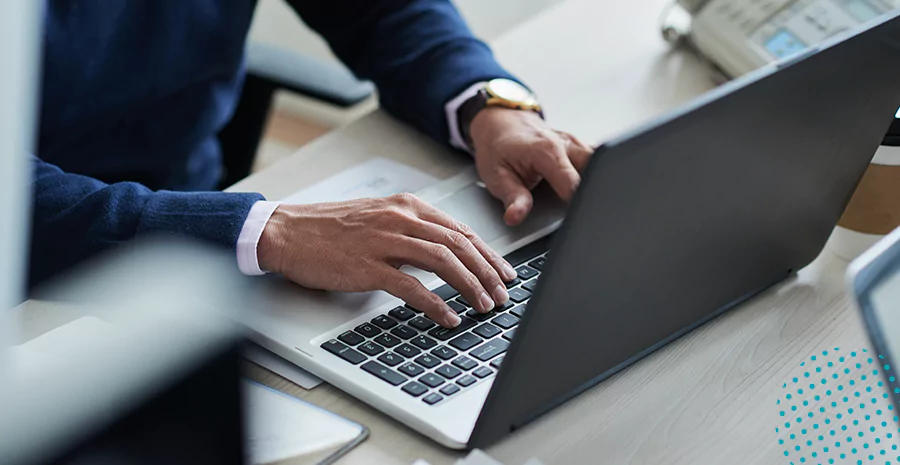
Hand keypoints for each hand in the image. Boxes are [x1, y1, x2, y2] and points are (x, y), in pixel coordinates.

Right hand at [257, 194, 517, 327]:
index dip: (487, 253)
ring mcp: (384, 241)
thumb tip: (444, 251)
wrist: (286, 231)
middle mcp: (400, 218)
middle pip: (458, 244)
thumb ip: (410, 229)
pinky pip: (411, 287)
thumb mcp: (377, 217)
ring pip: (443, 261)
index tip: (503, 271)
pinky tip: (448, 317)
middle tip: (503, 293)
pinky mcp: (367, 266)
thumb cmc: (328, 228)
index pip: (459, 229)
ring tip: (484, 306)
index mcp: (405, 206)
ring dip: (470, 286)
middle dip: (487, 271)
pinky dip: (435, 304)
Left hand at [469, 108, 594, 225]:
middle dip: (594, 192)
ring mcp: (577, 144)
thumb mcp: (497, 176)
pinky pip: (597, 161)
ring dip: (597, 182)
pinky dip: (597, 175)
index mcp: (547, 151)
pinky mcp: (581, 147)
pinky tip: (590, 187)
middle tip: (584, 211)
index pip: (573, 183)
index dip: (576, 204)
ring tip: (586, 200)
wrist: (500, 124)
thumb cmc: (498, 148)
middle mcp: (566, 144)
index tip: (575, 218)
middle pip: (596, 170)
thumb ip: (512, 198)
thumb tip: (515, 217)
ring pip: (600, 164)